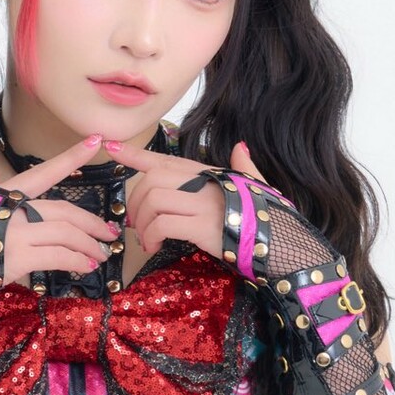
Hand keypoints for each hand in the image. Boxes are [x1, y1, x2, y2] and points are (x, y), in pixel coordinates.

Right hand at [0, 136, 122, 283]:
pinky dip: (77, 261)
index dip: (72, 157)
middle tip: (110, 233)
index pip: (45, 171)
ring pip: (67, 233)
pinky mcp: (17, 258)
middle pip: (65, 210)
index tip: (96, 142)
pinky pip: (58, 257)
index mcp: (4, 193)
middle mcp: (13, 209)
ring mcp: (16, 232)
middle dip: (92, 222)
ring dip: (89, 245)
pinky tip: (86, 266)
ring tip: (100, 254)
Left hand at [109, 139, 269, 261]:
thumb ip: (243, 168)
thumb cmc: (267, 215)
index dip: (134, 154)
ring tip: (146, 238)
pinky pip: (162, 223)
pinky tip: (154, 246)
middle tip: (135, 224)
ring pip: (153, 200)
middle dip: (135, 202)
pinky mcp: (202, 226)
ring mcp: (202, 203)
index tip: (111, 147)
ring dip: (141, 222)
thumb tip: (241, 148)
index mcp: (207, 173)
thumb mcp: (254, 187)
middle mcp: (202, 183)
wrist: (283, 240)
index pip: (163, 159)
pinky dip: (151, 236)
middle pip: (150, 180)